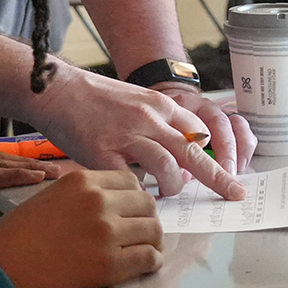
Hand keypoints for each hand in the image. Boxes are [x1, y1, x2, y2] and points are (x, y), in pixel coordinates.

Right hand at [0, 169, 161, 287]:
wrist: (0, 271)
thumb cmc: (18, 237)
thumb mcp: (50, 197)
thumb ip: (84, 194)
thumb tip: (118, 203)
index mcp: (81, 181)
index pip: (130, 181)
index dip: (134, 198)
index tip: (133, 211)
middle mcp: (97, 202)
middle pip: (146, 204)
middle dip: (146, 218)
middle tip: (142, 232)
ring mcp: (105, 233)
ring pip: (153, 230)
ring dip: (152, 241)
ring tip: (145, 249)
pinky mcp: (109, 265)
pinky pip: (148, 258)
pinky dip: (151, 262)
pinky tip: (144, 265)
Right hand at [25, 67, 248, 199]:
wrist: (54, 90)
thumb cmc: (93, 99)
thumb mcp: (135, 101)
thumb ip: (157, 124)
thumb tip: (176, 158)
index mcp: (160, 105)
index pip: (200, 130)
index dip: (215, 154)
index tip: (229, 172)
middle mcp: (149, 118)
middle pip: (193, 151)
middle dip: (218, 176)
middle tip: (233, 193)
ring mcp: (127, 135)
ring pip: (168, 167)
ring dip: (173, 187)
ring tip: (168, 196)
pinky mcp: (103, 152)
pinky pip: (131, 180)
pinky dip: (139, 192)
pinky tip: (138, 197)